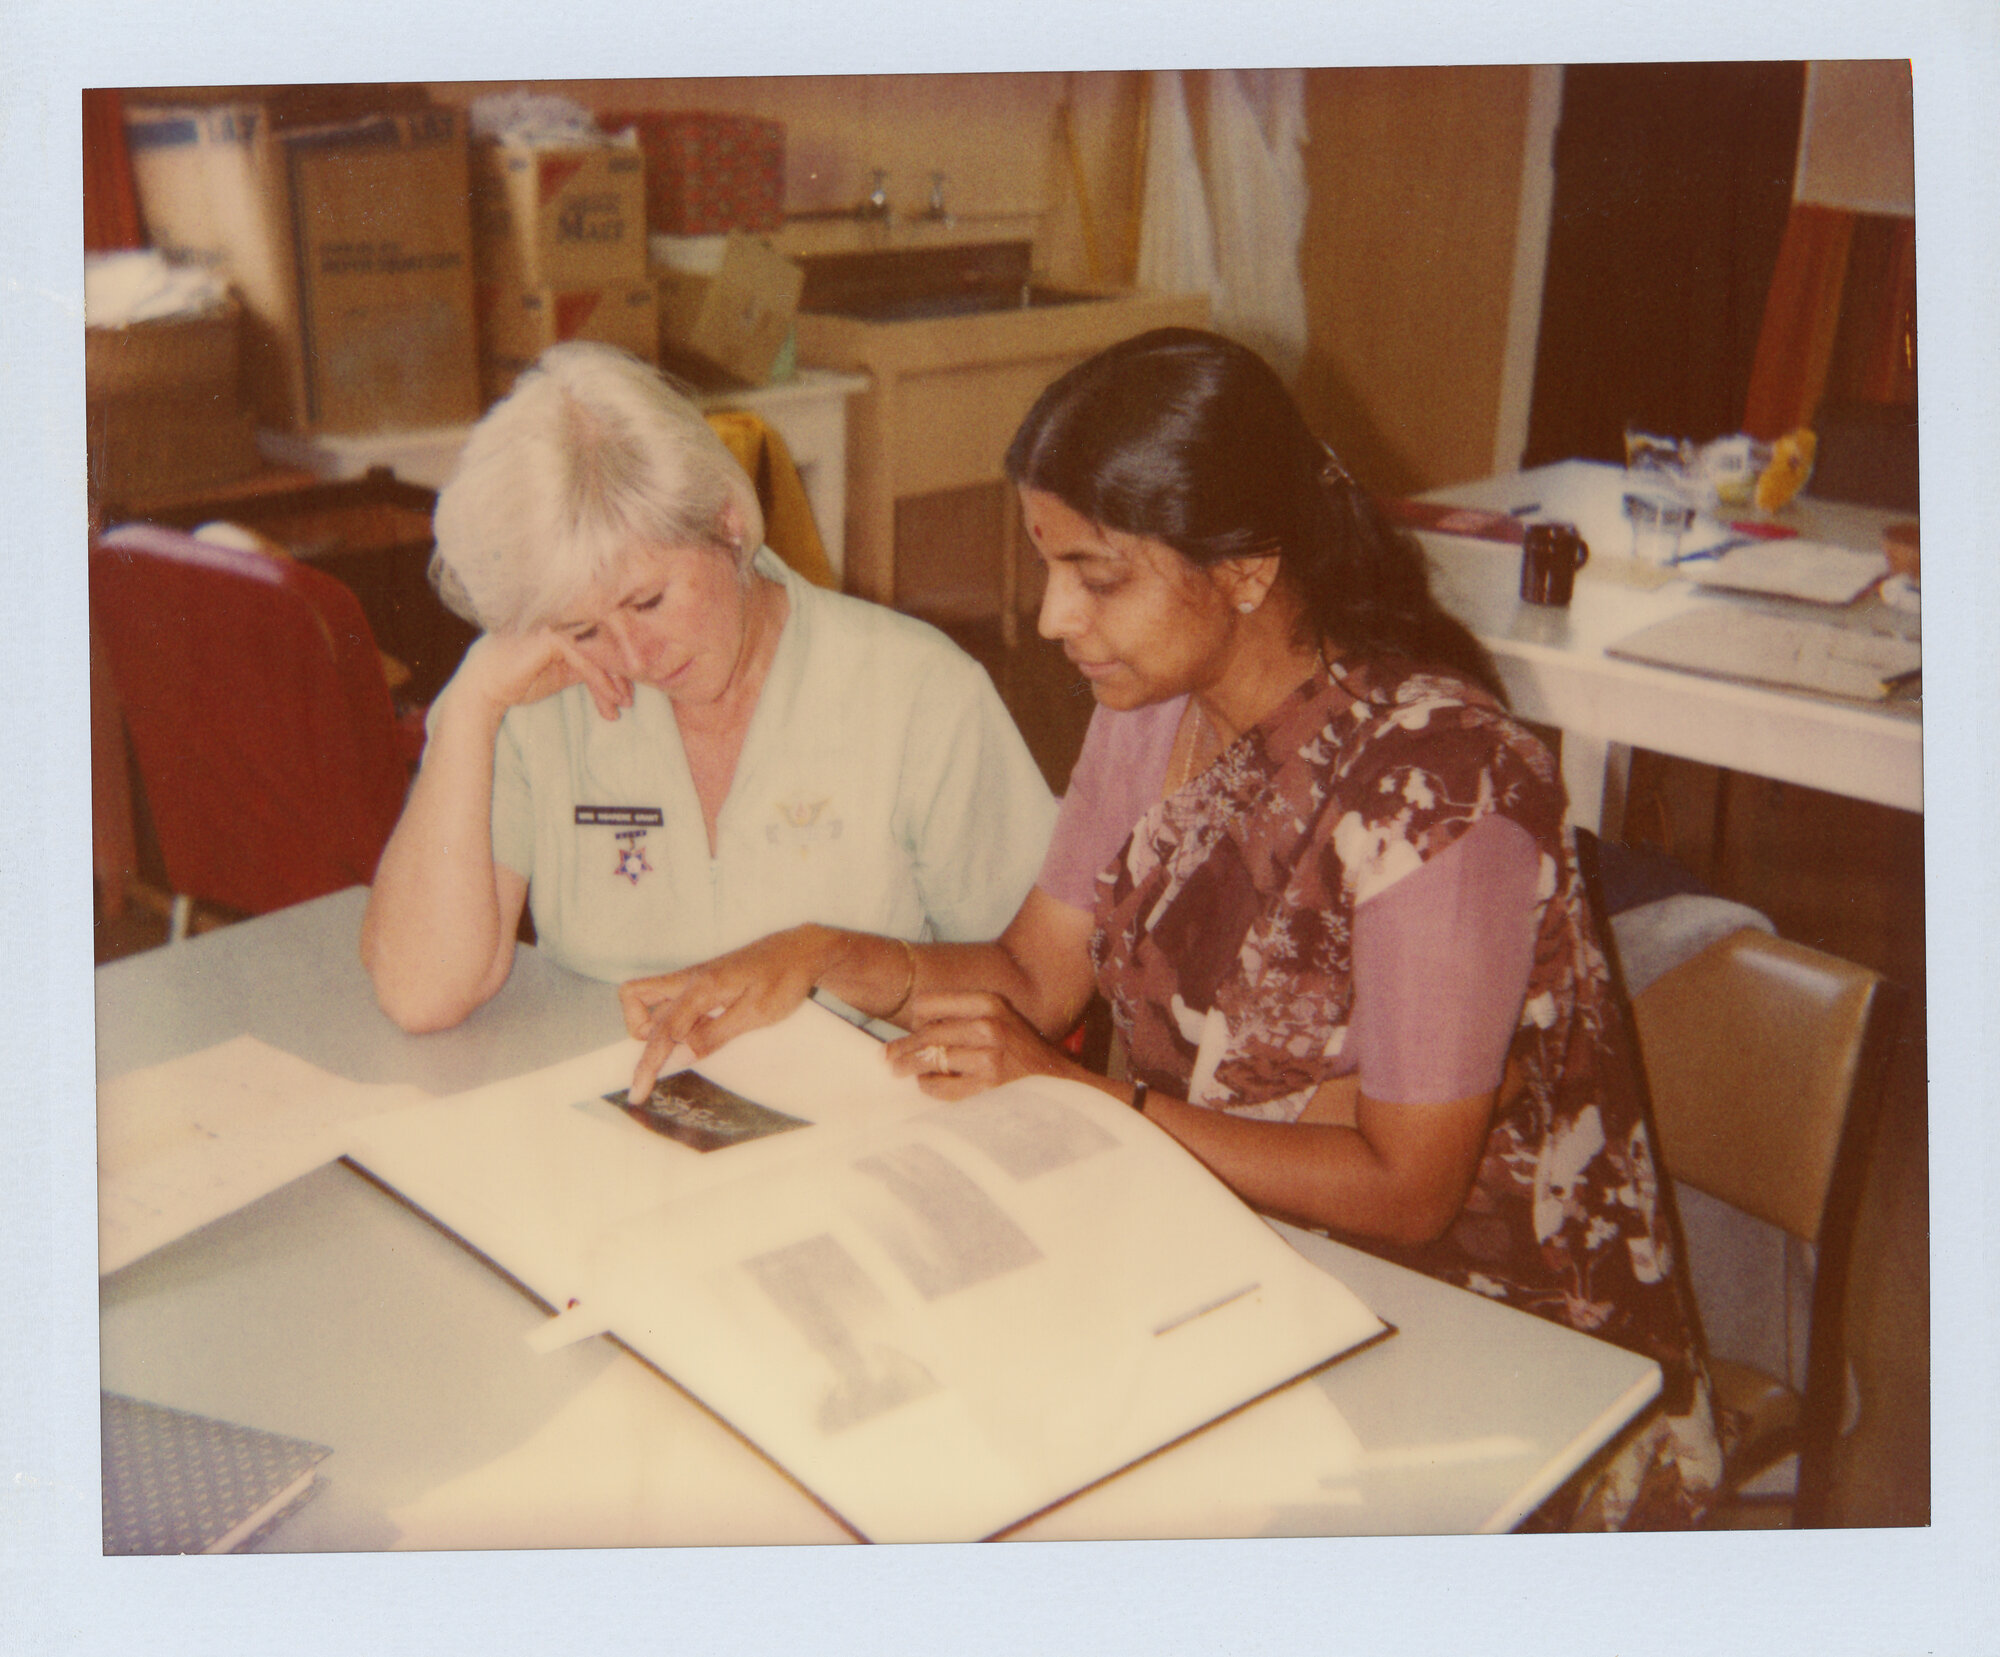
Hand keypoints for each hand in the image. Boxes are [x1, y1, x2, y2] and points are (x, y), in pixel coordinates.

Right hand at [447, 630, 632, 724]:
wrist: (484, 690)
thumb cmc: (519, 680)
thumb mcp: (562, 672)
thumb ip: (587, 666)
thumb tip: (620, 675)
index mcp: (564, 621)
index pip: (599, 639)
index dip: (617, 663)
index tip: (627, 691)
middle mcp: (561, 618)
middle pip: (603, 642)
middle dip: (620, 673)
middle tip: (629, 700)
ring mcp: (555, 624)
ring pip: (597, 651)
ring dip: (613, 680)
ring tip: (622, 704)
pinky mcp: (551, 637)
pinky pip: (585, 659)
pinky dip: (600, 681)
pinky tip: (610, 699)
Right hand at [619, 926, 838, 1100]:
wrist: (801, 951)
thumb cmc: (783, 979)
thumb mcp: (755, 1013)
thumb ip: (715, 1034)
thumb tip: (681, 1055)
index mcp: (701, 986)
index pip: (662, 1030)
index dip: (648, 1064)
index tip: (639, 1092)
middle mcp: (690, 979)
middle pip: (638, 1001)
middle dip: (641, 1042)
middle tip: (654, 1075)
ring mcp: (694, 979)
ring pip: (651, 998)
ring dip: (655, 1028)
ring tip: (682, 1051)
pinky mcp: (702, 984)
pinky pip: (673, 1002)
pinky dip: (674, 1023)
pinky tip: (699, 1038)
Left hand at [886, 991, 1093, 1100]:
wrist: (1059, 1084)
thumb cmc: (1022, 1052)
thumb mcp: (1001, 1020)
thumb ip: (964, 1018)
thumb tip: (913, 1027)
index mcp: (989, 1003)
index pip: (929, 1004)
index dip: (915, 1017)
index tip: (911, 1029)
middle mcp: (987, 1026)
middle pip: (926, 1034)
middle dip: (902, 1047)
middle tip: (887, 1057)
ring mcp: (987, 1058)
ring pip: (929, 1059)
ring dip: (909, 1065)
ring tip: (898, 1069)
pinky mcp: (985, 1087)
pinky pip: (939, 1086)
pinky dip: (928, 1086)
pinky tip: (928, 1084)